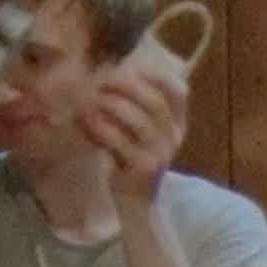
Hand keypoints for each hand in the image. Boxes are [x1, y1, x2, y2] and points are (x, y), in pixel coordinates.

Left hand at [82, 57, 189, 215]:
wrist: (136, 200)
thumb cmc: (132, 158)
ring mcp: (161, 153)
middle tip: (102, 79)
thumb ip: (133, 105)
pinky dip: (101, 127)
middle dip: (126, 85)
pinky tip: (88, 121)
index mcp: (177, 124)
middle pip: (155, 101)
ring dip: (112, 105)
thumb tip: (109, 71)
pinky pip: (120, 140)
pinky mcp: (143, 167)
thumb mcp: (138, 130)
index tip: (130, 65)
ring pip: (139, 120)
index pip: (178, 92)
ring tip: (93, 100)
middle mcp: (174, 137)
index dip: (156, 75)